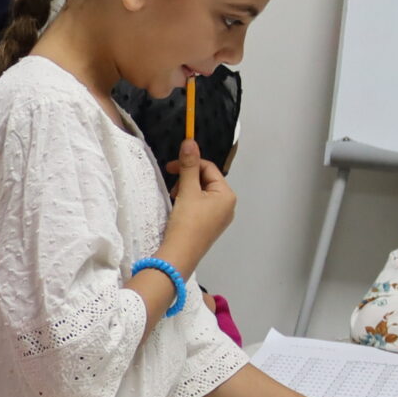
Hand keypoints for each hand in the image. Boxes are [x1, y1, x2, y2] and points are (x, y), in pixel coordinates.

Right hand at [160, 140, 237, 265]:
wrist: (179, 255)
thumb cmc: (187, 223)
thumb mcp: (187, 191)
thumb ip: (188, 165)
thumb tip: (190, 141)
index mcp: (227, 194)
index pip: (209, 168)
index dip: (189, 163)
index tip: (169, 166)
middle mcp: (228, 205)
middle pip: (206, 180)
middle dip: (187, 180)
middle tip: (173, 189)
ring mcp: (219, 218)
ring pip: (201, 193)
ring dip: (186, 191)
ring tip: (176, 201)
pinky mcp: (209, 226)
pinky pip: (200, 206)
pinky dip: (188, 203)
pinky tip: (179, 211)